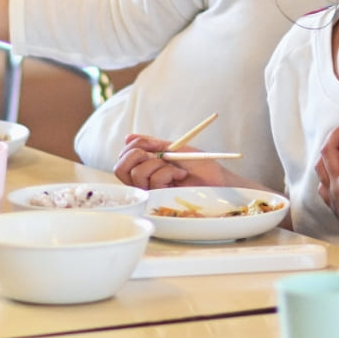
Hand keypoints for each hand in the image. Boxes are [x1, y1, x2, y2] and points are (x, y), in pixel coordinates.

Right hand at [113, 134, 228, 189]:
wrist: (218, 179)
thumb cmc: (200, 165)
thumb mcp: (174, 148)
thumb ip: (152, 144)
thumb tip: (128, 137)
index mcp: (146, 165)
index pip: (123, 156)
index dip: (134, 145)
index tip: (154, 143)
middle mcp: (144, 180)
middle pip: (120, 168)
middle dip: (137, 155)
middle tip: (158, 154)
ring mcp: (150, 191)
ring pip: (137, 174)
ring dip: (158, 164)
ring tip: (175, 167)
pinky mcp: (159, 199)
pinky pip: (154, 181)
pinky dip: (168, 172)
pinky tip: (181, 175)